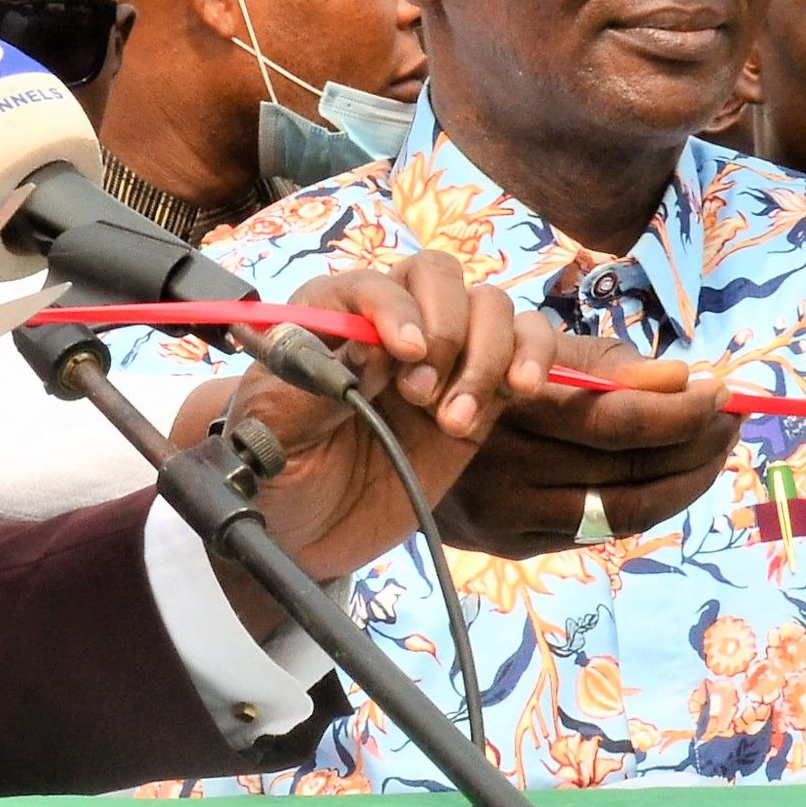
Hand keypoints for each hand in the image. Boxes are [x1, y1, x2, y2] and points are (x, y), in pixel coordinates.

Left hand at [229, 255, 566, 593]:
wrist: (304, 530)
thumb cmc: (273, 470)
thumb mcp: (270, 430)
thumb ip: (313, 383)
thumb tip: (375, 347)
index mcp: (328, 318)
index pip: (374, 283)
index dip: (394, 309)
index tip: (404, 354)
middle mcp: (389, 324)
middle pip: (441, 276)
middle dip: (444, 329)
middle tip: (419, 396)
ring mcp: (440, 357)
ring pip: (491, 306)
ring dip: (487, 354)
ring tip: (454, 420)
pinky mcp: (480, 395)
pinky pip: (526, 347)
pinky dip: (534, 357)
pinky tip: (517, 392)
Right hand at [434, 329, 735, 558]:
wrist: (384, 438)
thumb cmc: (474, 376)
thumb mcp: (528, 350)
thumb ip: (605, 364)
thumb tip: (680, 378)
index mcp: (507, 406)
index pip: (616, 420)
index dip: (680, 411)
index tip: (721, 390)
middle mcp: (502, 468)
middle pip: (629, 470)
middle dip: (697, 445)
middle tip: (731, 417)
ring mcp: (505, 515)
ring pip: (624, 510)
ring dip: (687, 479)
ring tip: (715, 446)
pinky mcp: (509, 544)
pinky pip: (599, 530)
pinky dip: (650, 505)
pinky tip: (673, 477)